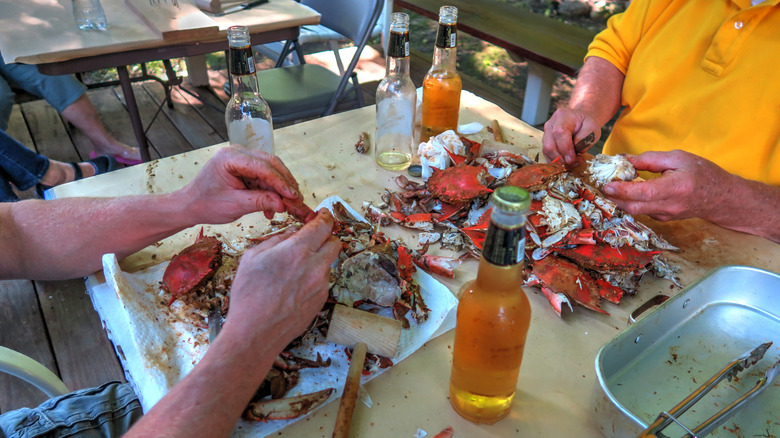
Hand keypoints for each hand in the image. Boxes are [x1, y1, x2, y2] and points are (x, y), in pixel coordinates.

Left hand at [177, 145, 307, 223]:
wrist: (191, 206)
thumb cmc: (206, 204)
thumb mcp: (234, 205)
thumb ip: (259, 202)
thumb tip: (282, 204)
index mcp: (230, 158)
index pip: (263, 167)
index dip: (281, 182)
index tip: (293, 196)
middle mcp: (237, 153)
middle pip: (271, 164)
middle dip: (285, 182)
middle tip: (297, 199)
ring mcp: (241, 159)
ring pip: (270, 170)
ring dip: (279, 189)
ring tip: (286, 206)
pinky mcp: (244, 168)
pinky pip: (264, 177)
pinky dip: (270, 191)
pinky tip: (273, 206)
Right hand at [223, 209, 340, 349]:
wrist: (255, 332)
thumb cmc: (249, 294)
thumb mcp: (253, 257)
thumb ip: (277, 239)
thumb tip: (292, 233)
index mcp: (298, 250)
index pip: (323, 226)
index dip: (325, 217)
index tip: (323, 215)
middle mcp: (315, 266)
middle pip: (335, 242)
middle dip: (326, 237)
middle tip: (312, 239)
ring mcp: (321, 285)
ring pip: (328, 263)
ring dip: (318, 260)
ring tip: (294, 270)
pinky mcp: (321, 300)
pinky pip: (322, 281)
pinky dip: (313, 278)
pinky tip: (294, 287)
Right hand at [542, 107, 601, 165]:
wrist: (581, 120)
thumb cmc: (586, 123)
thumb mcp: (592, 128)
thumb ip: (584, 139)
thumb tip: (573, 152)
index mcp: (562, 117)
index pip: (559, 134)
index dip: (565, 149)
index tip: (573, 159)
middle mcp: (550, 125)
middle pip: (549, 146)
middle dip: (562, 159)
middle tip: (576, 162)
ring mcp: (546, 134)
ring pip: (547, 152)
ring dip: (560, 162)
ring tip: (574, 161)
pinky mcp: (545, 142)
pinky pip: (547, 155)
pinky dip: (557, 162)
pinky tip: (568, 161)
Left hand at [602, 150, 732, 221]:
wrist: (721, 198)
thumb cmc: (702, 173)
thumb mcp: (678, 158)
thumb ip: (650, 159)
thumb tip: (624, 160)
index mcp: (676, 188)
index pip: (644, 193)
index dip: (623, 190)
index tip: (606, 185)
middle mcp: (670, 206)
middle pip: (634, 207)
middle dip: (613, 198)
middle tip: (600, 185)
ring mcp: (666, 215)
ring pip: (635, 210)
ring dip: (620, 200)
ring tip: (610, 186)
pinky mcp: (663, 219)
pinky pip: (642, 211)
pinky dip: (630, 201)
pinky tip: (626, 191)